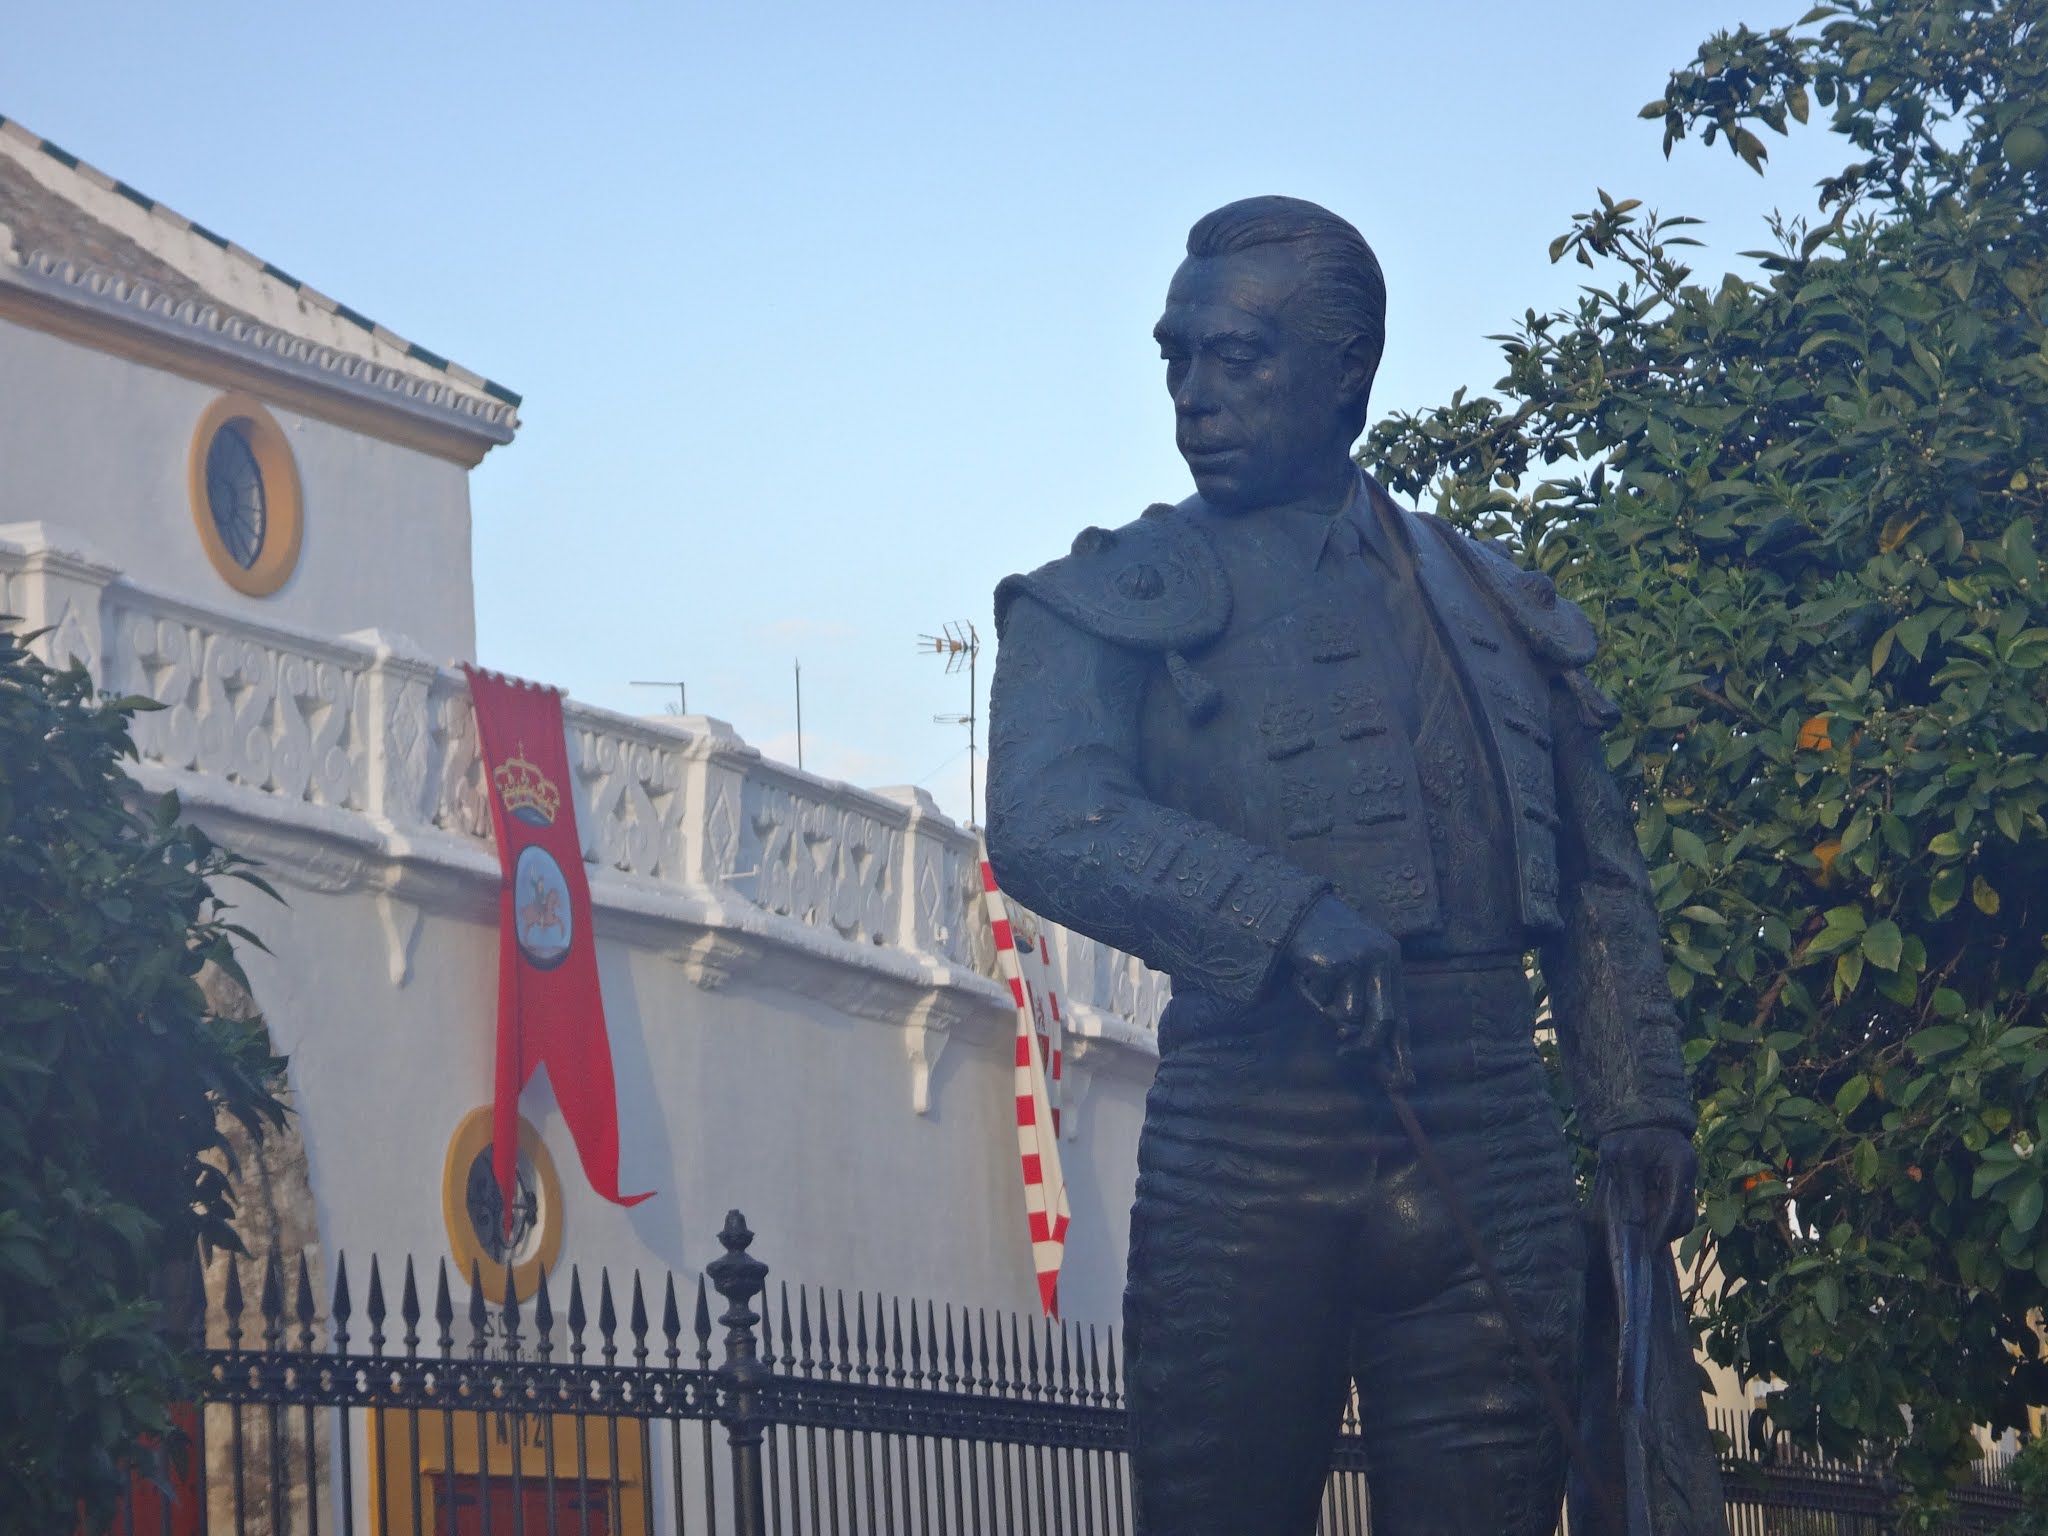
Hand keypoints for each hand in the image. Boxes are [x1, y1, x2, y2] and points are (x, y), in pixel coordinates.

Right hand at [1286, 894, 1405, 1058]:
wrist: (1294, 909)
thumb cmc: (1323, 945)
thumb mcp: (1352, 973)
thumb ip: (1362, 1004)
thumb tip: (1364, 1049)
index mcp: (1390, 961)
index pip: (1401, 1015)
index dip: (1401, 1053)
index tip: (1402, 1083)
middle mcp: (1381, 958)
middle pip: (1383, 1020)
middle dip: (1364, 1045)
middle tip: (1343, 1053)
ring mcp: (1358, 960)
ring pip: (1347, 1016)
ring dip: (1326, 1008)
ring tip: (1315, 984)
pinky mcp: (1334, 963)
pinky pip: (1322, 1002)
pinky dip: (1309, 995)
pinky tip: (1304, 973)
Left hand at [1595, 1126, 1698, 1244]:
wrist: (1634, 1118)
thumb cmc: (1627, 1135)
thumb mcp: (1623, 1160)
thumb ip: (1631, 1191)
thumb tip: (1637, 1224)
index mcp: (1680, 1165)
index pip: (1676, 1208)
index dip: (1662, 1231)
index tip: (1648, 1249)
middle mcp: (1689, 1175)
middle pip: (1684, 1218)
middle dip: (1663, 1232)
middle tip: (1640, 1241)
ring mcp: (1686, 1181)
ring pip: (1681, 1216)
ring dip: (1661, 1226)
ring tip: (1638, 1229)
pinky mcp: (1678, 1184)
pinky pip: (1673, 1208)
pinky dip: (1659, 1216)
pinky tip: (1641, 1217)